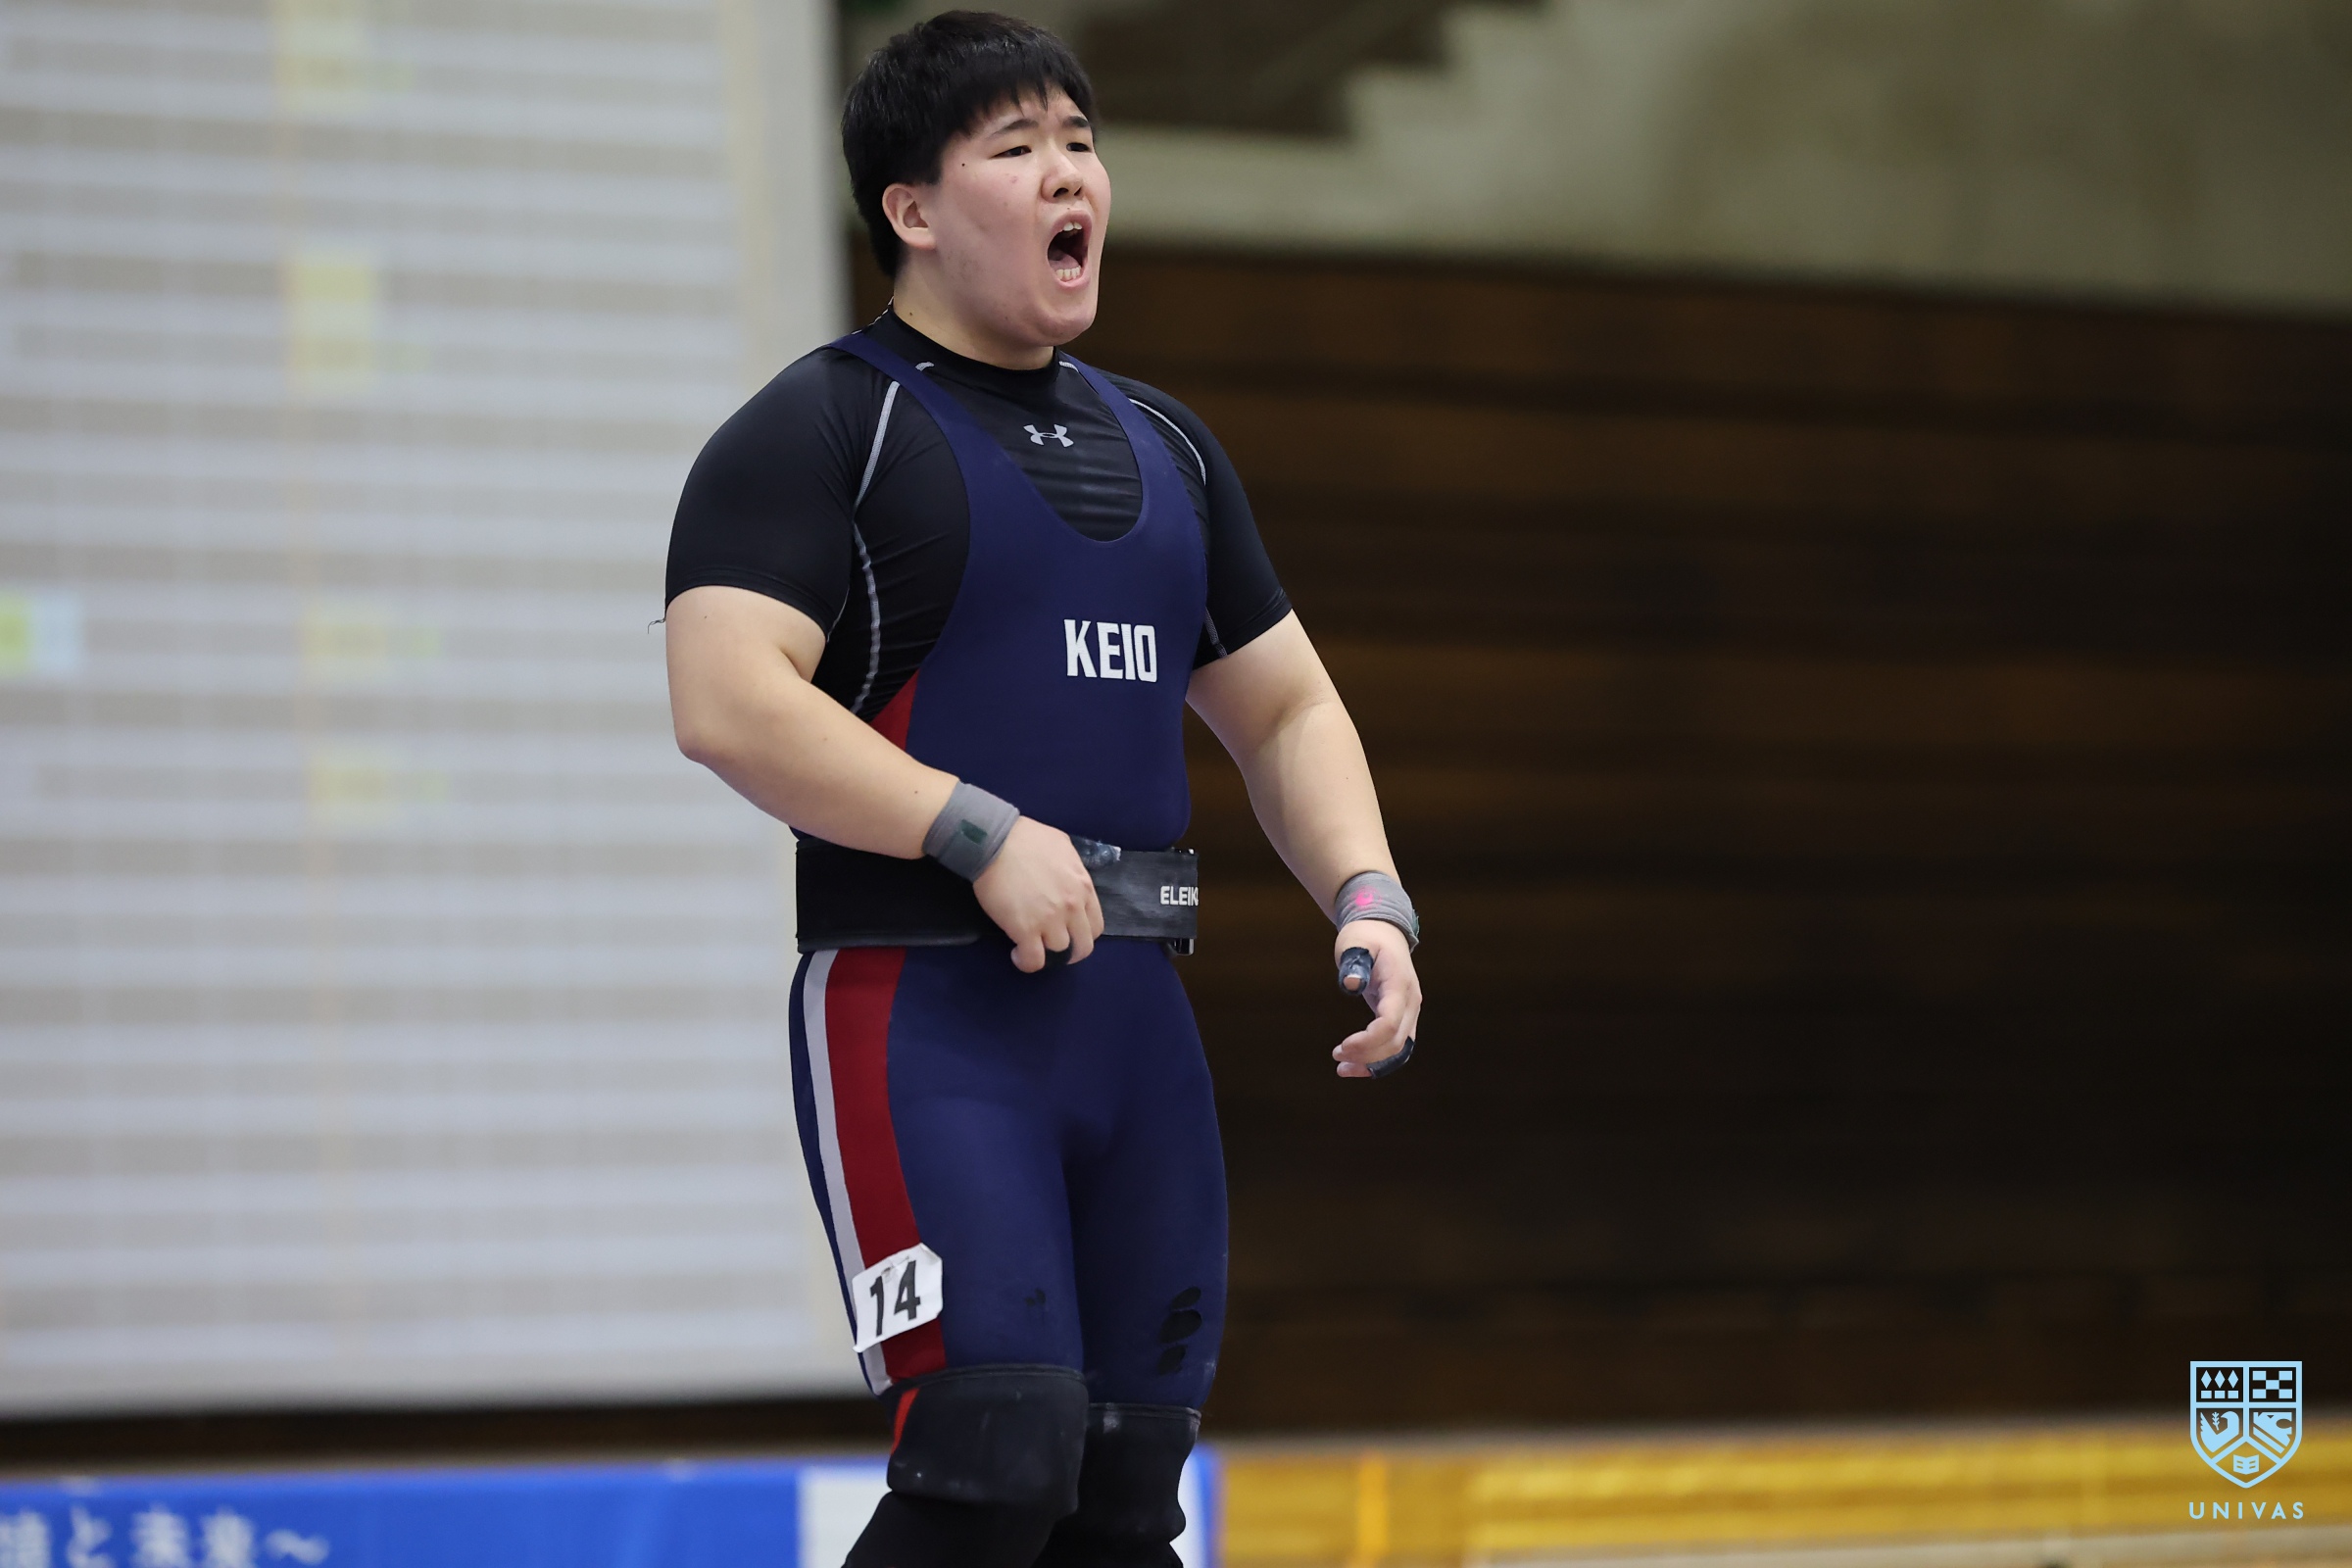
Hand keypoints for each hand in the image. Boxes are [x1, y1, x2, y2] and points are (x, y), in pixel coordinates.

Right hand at [974, 818, 1104, 972]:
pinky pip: (1033, 960)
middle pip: (1082, 946)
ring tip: (1030, 946)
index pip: (1096, 926)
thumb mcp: (1063, 847)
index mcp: (1083, 887)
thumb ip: (1072, 869)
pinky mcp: (1025, 930)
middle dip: (1070, 952)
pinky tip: (1017, 955)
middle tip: (1052, 949)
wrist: (996, 841)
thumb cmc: (1026, 838)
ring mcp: (1050, 920)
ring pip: (1059, 953)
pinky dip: (1026, 962)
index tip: (1069, 933)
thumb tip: (1068, 878)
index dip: (1082, 934)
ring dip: (1046, 954)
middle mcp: (1072, 907)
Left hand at [1332, 919, 1420, 1077]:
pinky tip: (1355, 1065)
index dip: (1368, 1041)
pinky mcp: (1402, 1017)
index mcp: (1399, 985)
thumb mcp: (1356, 943)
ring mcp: (1409, 1011)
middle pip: (1396, 1042)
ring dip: (1374, 1064)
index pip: (1390, 1023)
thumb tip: (1351, 984)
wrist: (1383, 931)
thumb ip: (1354, 962)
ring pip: (1399, 1050)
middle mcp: (1410, 1002)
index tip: (1342, 1046)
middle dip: (1366, 1055)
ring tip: (1342, 1069)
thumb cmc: (1366, 936)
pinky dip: (1378, 1059)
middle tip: (1336, 1055)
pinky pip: (1396, 1046)